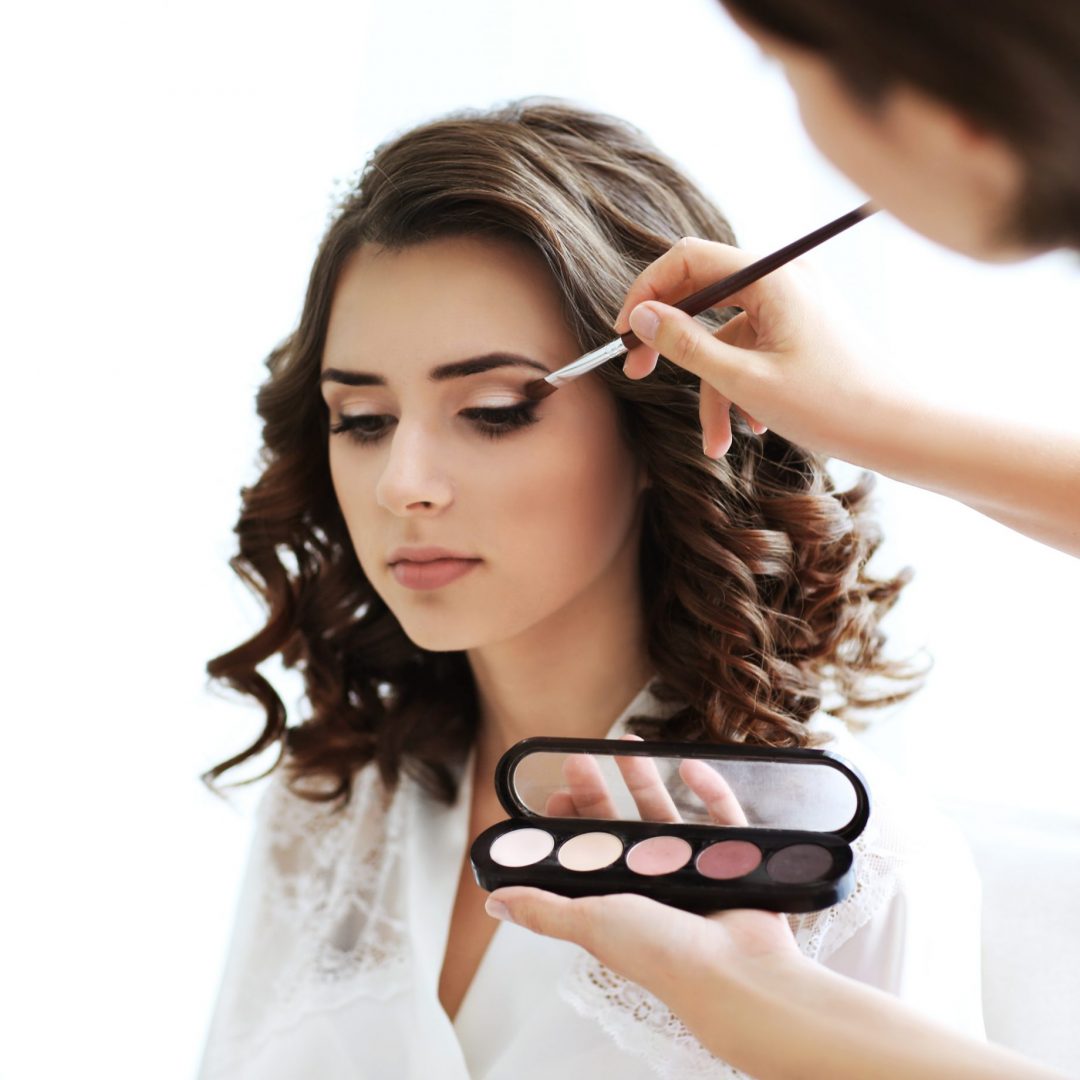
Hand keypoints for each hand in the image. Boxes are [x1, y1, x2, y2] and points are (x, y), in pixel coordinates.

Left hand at [489, 736, 799, 1011]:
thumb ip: (543, 911)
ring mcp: (693, 873)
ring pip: (666, 815)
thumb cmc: (660, 954)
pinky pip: (722, 818)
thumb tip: (494, 904)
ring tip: (627, 743)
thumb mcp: (589, 923)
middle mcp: (652, 887)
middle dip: (599, 791)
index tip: (556, 793)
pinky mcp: (732, 862)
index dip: (570, 822)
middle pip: (621, 827)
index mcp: (616, 901)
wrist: (735, 975)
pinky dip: (709, 790)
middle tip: (579, 760)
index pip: (585, 852)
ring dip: (644, 779)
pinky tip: (690, 764)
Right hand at [614, 238, 898, 459]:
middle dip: (671, 344)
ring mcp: (794, 304)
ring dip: (712, 388)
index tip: (624, 335)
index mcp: (771, 276)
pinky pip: (752, 350)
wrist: (902, 431)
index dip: (647, 292)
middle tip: (640, 375)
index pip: (688, 259)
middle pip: (703, 296)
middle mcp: (783, 279)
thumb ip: (686, 344)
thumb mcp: (744, 379)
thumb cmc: (832, 405)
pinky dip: (741, 387)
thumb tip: (640, 316)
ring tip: (716, 443)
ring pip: (726, 337)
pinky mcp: (802, 330)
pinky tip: (749, 428)